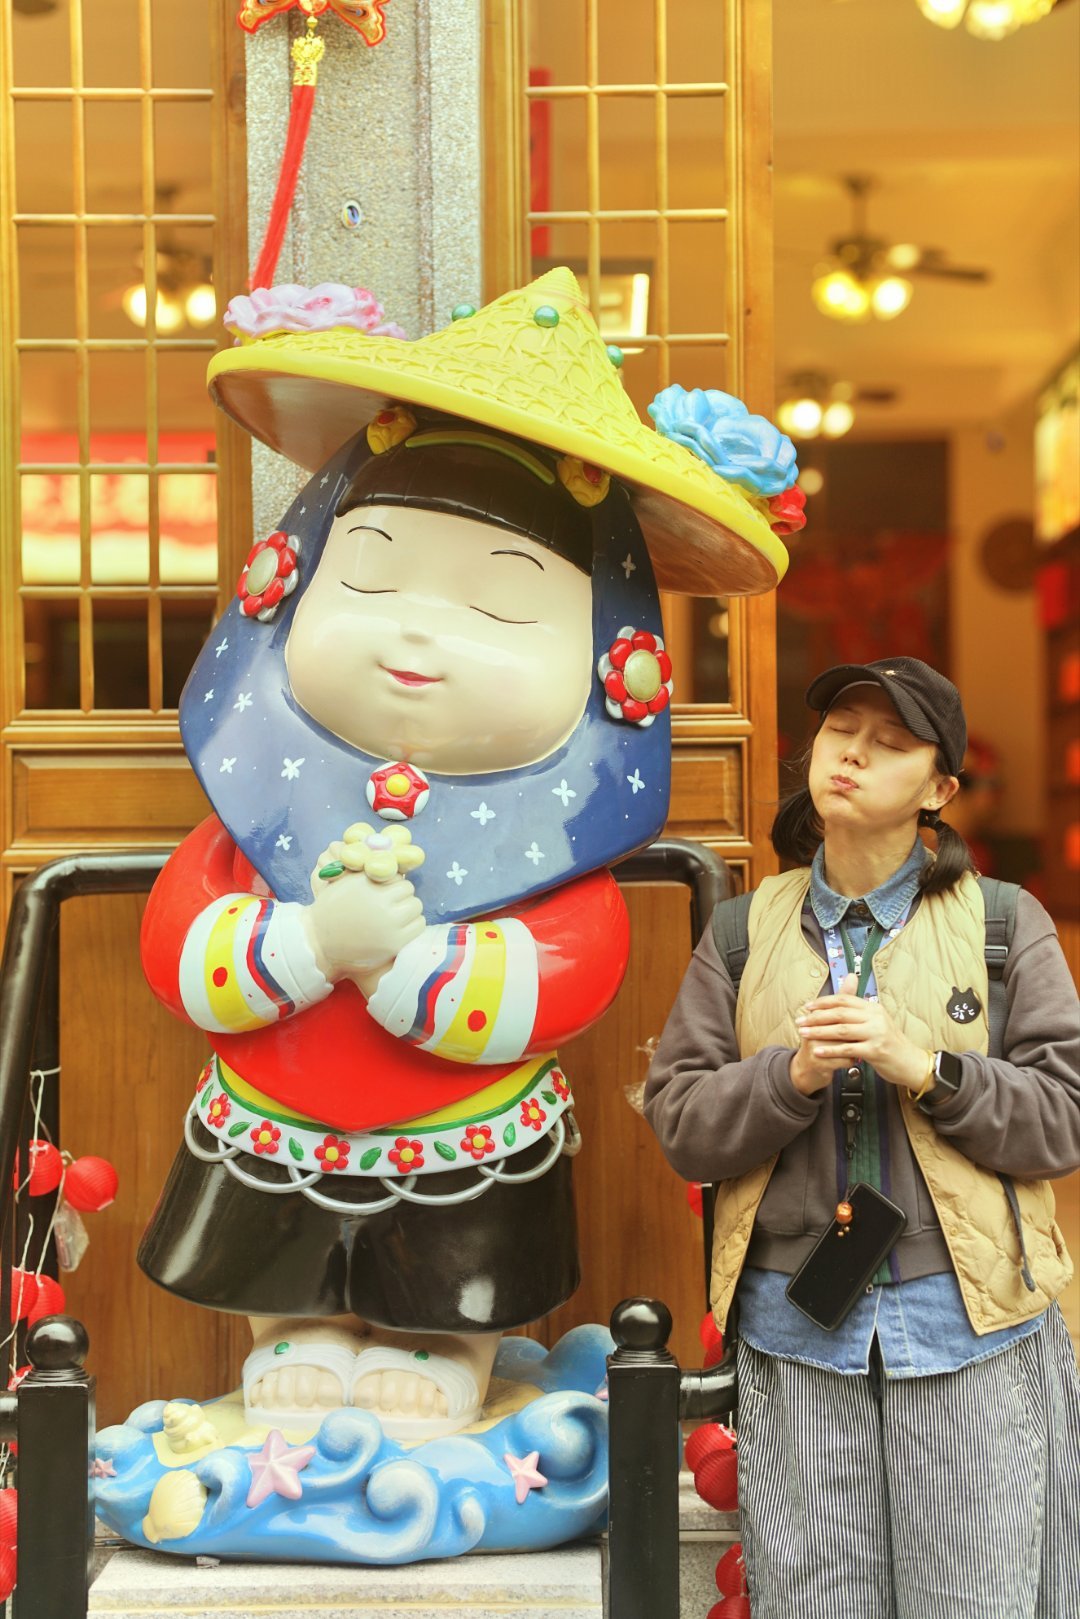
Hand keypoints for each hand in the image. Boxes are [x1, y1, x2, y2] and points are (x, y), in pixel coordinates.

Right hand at [302, 871, 424, 982]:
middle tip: (390, 906)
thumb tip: (389, 857)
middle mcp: (379, 900)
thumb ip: (365, 872)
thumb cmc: (331, 911)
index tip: (383, 892)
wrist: (319, 942)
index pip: (395, 875)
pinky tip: (399, 929)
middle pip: (408, 889)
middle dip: (401, 896)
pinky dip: (412, 925)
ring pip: (416, 906)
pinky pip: (418, 925)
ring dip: (408, 910)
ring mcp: (389, 922)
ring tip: (395, 917)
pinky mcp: (395, 942)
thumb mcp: (343, 882)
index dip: (390, 883)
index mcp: (366, 883)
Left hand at [793, 972, 928, 1090]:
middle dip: (816, 1017)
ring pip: (841, 1030)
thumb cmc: (890, 1043)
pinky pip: (848, 1049)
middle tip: (800, 1021)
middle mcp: (875, 1017)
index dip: (823, 1002)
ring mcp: (876, 1033)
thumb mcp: (877, 1022)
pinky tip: (818, 1051)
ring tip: (804, 1034)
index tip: (807, 1007)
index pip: (844, 1000)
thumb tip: (844, 995)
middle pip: (839, 1013)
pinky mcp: (876, 1050)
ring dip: (819, 1032)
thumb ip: (859, 1011)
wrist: (911, 1062)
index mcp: (873, 1008)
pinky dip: (831, 1050)